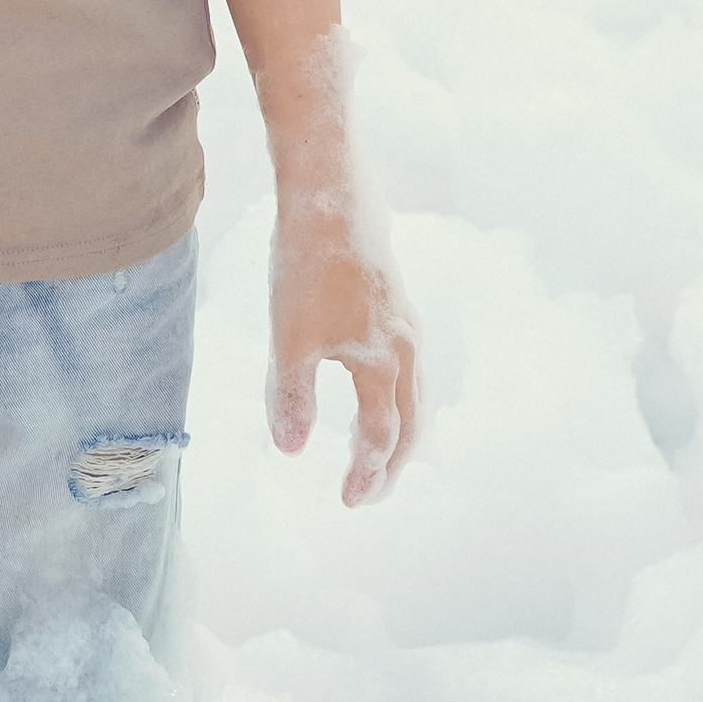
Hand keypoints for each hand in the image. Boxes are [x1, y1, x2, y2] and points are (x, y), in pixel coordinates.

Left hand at [269, 204, 419, 507]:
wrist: (331, 199)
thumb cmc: (309, 267)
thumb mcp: (289, 337)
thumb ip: (290, 395)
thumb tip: (292, 451)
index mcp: (384, 363)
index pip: (379, 436)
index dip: (365, 473)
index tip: (349, 502)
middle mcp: (405, 348)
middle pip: (409, 424)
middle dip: (391, 464)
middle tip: (369, 496)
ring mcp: (404, 324)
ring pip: (413, 395)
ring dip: (398, 432)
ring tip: (377, 455)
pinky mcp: (394, 303)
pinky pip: (406, 368)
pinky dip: (396, 397)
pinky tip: (375, 390)